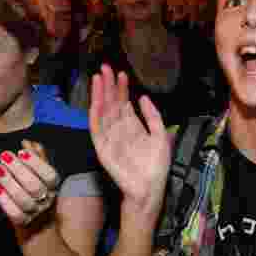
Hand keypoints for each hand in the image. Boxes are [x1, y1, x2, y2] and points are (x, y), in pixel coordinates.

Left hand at [0, 140, 61, 237]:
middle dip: (18, 170)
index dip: (36, 163)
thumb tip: (26, 141)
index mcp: (53, 185)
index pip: (49, 175)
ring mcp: (35, 212)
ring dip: (9, 183)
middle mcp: (46, 199)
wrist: (36, 222)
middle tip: (3, 156)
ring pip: (24, 200)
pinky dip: (5, 201)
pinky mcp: (23, 222)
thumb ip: (35, 157)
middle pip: (35, 187)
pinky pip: (15, 214)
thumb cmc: (36, 191)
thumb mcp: (39, 173)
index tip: (20, 151)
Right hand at [89, 64, 170, 205]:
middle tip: (105, 68)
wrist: (149, 188)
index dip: (122, 89)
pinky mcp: (102, 148)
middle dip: (108, 86)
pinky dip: (95, 115)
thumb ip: (153, 116)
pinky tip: (95, 102)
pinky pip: (96, 130)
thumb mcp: (160, 136)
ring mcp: (109, 138)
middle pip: (111, 103)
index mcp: (132, 127)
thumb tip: (143, 97)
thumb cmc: (156, 165)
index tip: (121, 73)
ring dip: (100, 95)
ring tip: (99, 78)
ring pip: (102, 112)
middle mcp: (119, 130)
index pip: (124, 103)